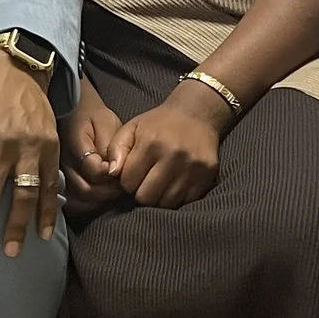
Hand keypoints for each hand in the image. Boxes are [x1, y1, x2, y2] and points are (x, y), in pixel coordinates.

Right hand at [60, 87, 126, 218]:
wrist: (75, 114)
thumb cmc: (94, 118)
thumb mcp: (105, 123)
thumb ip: (109, 146)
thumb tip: (112, 171)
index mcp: (72, 143)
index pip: (94, 171)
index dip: (112, 175)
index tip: (120, 170)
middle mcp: (60, 162)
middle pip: (86, 191)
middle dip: (109, 191)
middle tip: (121, 184)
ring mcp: (56, 175)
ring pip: (78, 201)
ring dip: (99, 200)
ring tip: (111, 189)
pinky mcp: (56, 184)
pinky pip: (71, 204)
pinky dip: (87, 205)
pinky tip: (98, 196)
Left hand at [109, 89, 224, 209]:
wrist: (198, 114)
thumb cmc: (159, 123)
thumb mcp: (132, 128)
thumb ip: (115, 149)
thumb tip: (111, 173)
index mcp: (151, 143)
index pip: (128, 182)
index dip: (126, 182)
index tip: (132, 175)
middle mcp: (173, 156)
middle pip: (146, 197)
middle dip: (140, 193)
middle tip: (144, 182)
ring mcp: (193, 167)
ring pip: (166, 203)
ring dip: (159, 197)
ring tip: (158, 184)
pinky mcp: (207, 175)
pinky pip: (186, 201)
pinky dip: (176, 198)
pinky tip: (173, 185)